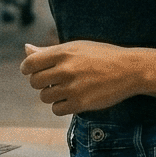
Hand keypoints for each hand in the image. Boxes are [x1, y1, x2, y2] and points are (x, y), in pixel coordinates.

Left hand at [20, 41, 148, 115]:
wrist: (129, 70)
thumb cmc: (101, 56)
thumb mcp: (76, 47)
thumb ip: (49, 51)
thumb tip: (26, 49)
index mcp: (63, 52)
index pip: (30, 64)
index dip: (27, 69)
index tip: (33, 71)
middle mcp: (65, 69)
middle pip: (35, 82)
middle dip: (41, 83)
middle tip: (54, 81)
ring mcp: (72, 87)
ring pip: (44, 97)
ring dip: (52, 95)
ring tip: (66, 89)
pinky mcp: (80, 103)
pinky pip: (56, 109)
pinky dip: (61, 106)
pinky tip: (71, 99)